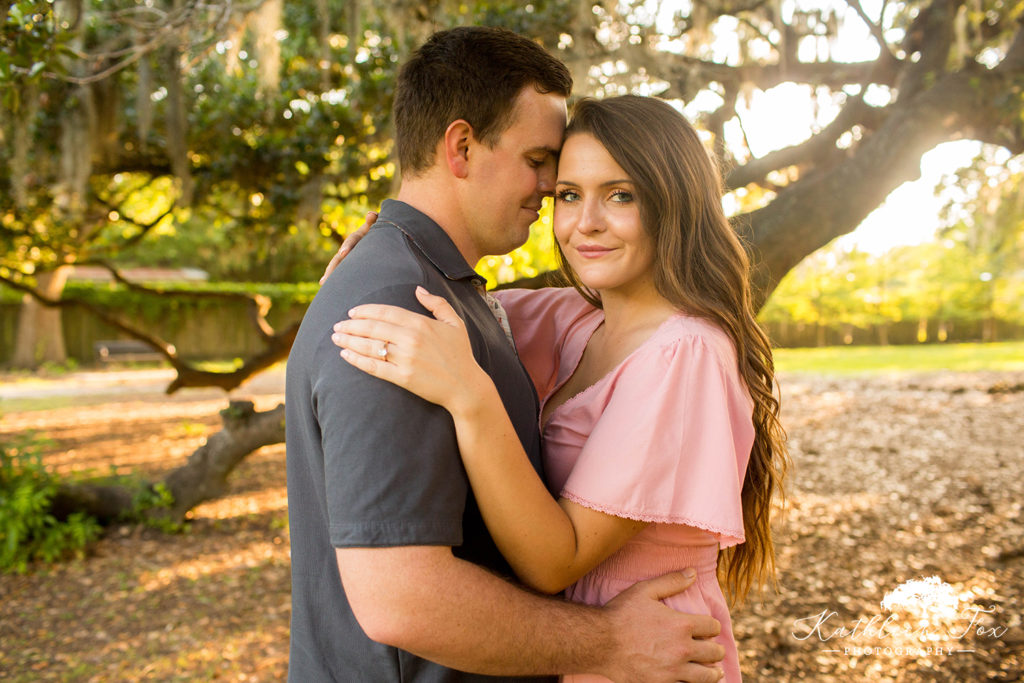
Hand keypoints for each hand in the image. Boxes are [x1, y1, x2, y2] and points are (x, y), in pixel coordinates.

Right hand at [320, 211, 377, 284]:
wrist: (378, 238)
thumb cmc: (378, 231)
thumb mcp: (377, 225)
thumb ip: (374, 221)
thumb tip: (371, 214)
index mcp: (356, 238)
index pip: (351, 242)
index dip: (347, 247)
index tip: (343, 253)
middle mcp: (348, 248)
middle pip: (339, 257)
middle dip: (333, 266)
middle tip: (327, 275)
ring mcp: (347, 258)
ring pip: (337, 266)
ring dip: (330, 274)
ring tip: (323, 283)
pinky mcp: (349, 265)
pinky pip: (341, 272)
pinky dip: (335, 279)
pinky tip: (327, 288)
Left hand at [332, 286, 490, 413]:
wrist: (466, 386)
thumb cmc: (461, 354)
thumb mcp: (455, 323)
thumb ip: (437, 303)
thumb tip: (418, 289)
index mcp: (421, 323)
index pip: (386, 312)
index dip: (366, 310)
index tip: (352, 312)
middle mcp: (411, 339)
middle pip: (373, 327)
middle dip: (351, 325)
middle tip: (337, 325)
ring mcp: (406, 359)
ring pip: (370, 346)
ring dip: (349, 340)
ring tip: (336, 338)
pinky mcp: (403, 377)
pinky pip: (374, 367)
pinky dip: (357, 360)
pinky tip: (345, 355)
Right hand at [600, 570, 724, 682]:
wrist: (599, 643)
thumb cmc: (621, 614)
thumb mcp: (644, 591)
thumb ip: (671, 581)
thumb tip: (693, 572)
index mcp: (682, 624)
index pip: (712, 626)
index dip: (713, 626)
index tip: (709, 628)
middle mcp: (682, 649)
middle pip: (714, 652)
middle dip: (716, 649)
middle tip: (714, 650)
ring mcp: (673, 670)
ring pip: (707, 676)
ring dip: (713, 672)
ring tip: (715, 671)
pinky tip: (693, 681)